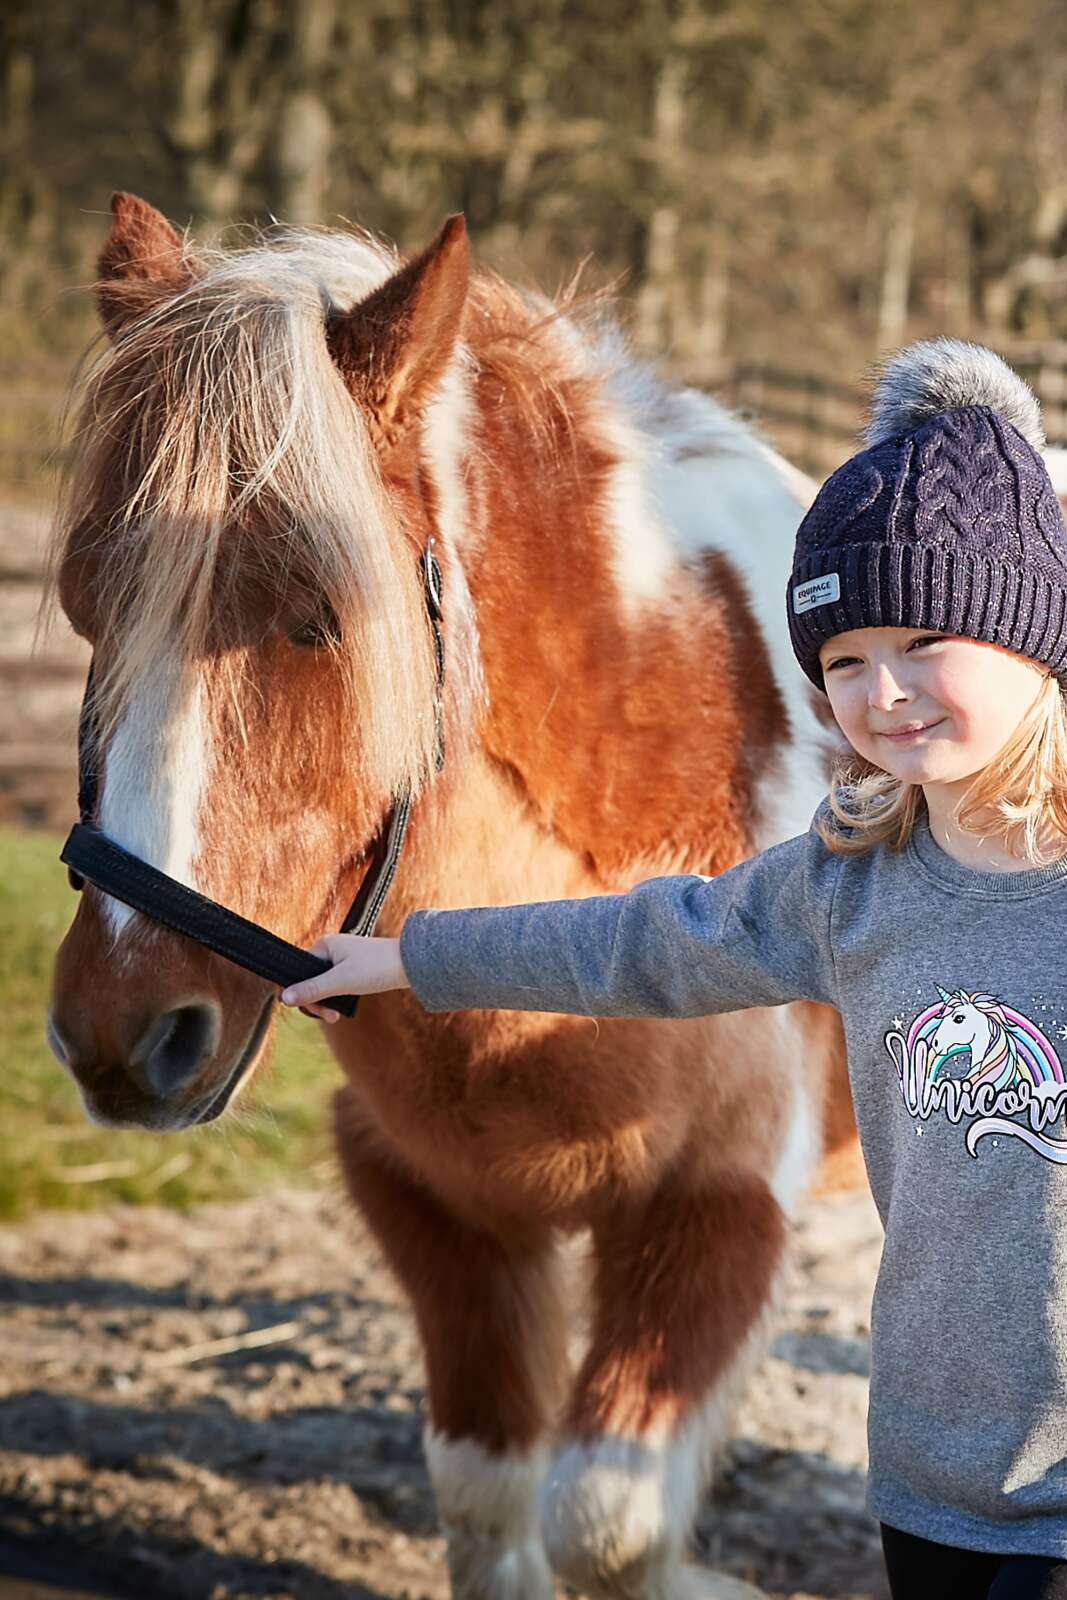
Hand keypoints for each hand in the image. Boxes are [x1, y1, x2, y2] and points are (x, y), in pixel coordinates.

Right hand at [279, 933, 409, 1022]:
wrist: (412, 964)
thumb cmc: (377, 967)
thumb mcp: (341, 982)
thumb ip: (312, 990)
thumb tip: (283, 998)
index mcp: (324, 945)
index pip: (299, 973)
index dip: (303, 995)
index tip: (317, 1011)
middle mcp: (332, 949)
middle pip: (311, 981)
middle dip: (317, 1002)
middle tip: (330, 1018)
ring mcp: (344, 958)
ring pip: (325, 986)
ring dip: (328, 1002)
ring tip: (337, 1016)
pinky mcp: (356, 968)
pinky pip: (338, 985)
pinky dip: (339, 998)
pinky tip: (344, 1008)